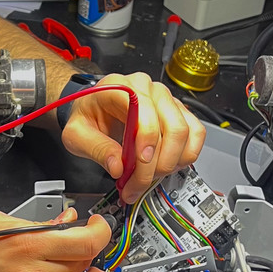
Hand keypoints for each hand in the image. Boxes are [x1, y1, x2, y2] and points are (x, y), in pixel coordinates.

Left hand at [61, 73, 206, 203]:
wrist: (93, 108)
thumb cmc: (87, 115)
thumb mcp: (76, 134)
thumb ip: (96, 149)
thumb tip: (118, 167)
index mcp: (122, 88)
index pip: (146, 114)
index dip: (148, 144)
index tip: (140, 166)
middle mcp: (148, 89)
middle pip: (173, 128)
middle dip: (159, 164)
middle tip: (139, 183)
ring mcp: (166, 99)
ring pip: (187, 133)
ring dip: (172, 163)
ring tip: (150, 176)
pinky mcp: (178, 112)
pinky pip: (196, 134)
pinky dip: (185, 156)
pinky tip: (167, 165)